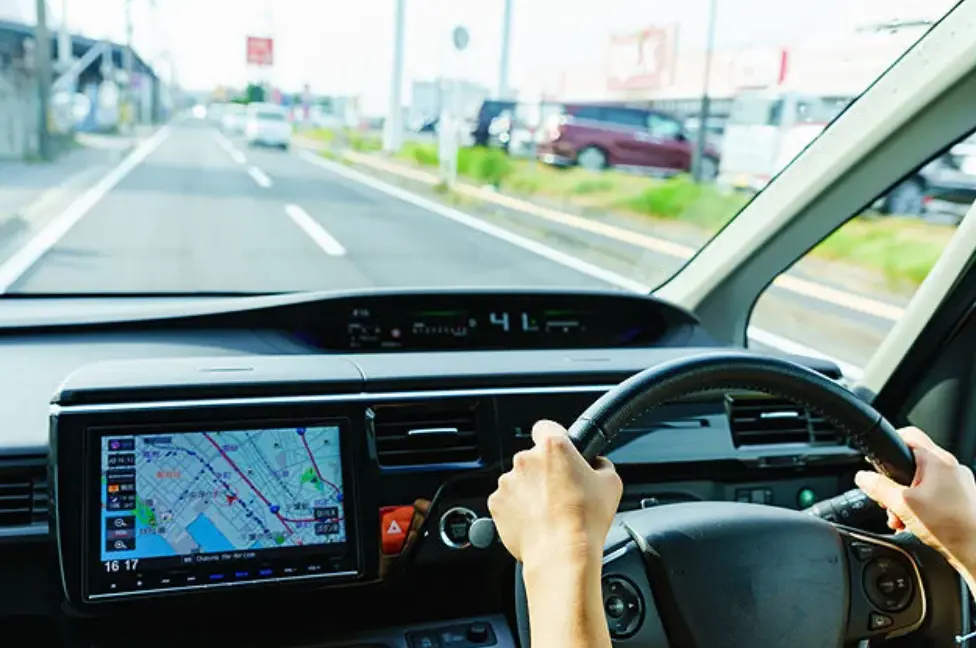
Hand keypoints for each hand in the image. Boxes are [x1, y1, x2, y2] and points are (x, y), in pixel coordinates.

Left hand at [487, 420, 622, 570]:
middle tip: (561, 492)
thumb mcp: (611, 483)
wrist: (562, 554)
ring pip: (519, 480)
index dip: (554, 439)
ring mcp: (507, 481)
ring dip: (530, 491)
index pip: (546, 427)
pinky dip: (517, 509)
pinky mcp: (496, 503)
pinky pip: (507, 501)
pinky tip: (535, 522)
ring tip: (549, 513)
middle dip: (544, 471)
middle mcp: (525, 459)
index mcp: (552, 447)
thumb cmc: (586, 520)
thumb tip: (596, 465)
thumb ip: (601, 465)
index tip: (558, 452)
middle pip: (533, 458)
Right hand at [855, 427, 975, 575]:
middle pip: (913, 463)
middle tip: (890, 501)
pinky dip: (923, 505)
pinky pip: (936, 494)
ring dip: (908, 498)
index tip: (878, 460)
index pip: (908, 435)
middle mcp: (952, 467)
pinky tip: (917, 523)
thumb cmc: (950, 527)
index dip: (889, 444)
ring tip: (903, 518)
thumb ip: (879, 488)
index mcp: (938, 460)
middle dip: (896, 484)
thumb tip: (863, 477)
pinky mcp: (964, 499)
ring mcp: (960, 483)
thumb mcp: (903, 505)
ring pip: (923, 481)